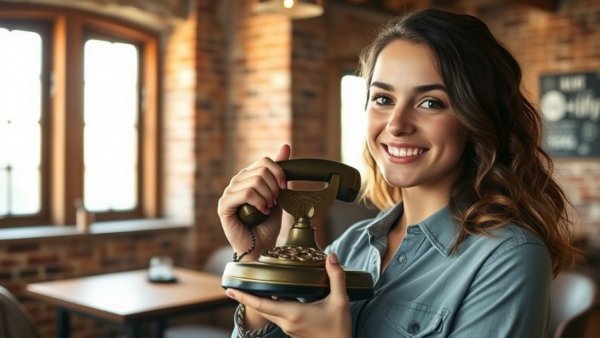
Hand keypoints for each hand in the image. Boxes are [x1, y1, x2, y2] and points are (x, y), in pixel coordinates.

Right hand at [217, 144, 290, 260]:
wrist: (262, 247)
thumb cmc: (269, 223)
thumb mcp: (280, 194)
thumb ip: (281, 172)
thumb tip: (286, 146)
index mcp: (249, 176)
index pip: (265, 161)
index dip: (278, 173)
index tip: (284, 188)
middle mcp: (237, 181)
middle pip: (261, 171)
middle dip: (274, 188)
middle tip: (274, 203)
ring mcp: (229, 193)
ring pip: (255, 182)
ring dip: (268, 197)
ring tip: (268, 209)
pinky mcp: (224, 206)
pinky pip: (246, 193)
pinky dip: (259, 202)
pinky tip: (262, 212)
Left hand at [226, 254, 351, 337]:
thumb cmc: (339, 329)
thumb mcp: (341, 302)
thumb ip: (336, 277)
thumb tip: (331, 256)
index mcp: (293, 313)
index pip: (262, 304)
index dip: (244, 297)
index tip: (229, 290)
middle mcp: (286, 322)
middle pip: (261, 308)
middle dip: (247, 297)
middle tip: (234, 286)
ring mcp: (289, 329)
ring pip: (269, 313)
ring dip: (259, 302)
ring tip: (252, 288)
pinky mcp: (293, 332)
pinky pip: (277, 317)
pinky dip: (271, 306)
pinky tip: (276, 298)